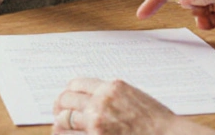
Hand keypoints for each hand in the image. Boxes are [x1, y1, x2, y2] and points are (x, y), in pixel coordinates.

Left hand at [52, 78, 214, 134]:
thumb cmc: (156, 120)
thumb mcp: (133, 97)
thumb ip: (112, 95)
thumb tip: (93, 98)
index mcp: (111, 87)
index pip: (77, 84)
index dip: (69, 92)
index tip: (67, 98)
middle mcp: (101, 101)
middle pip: (66, 99)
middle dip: (61, 106)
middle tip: (59, 112)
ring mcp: (97, 121)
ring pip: (64, 117)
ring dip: (61, 121)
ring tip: (60, 125)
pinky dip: (63, 134)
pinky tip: (63, 134)